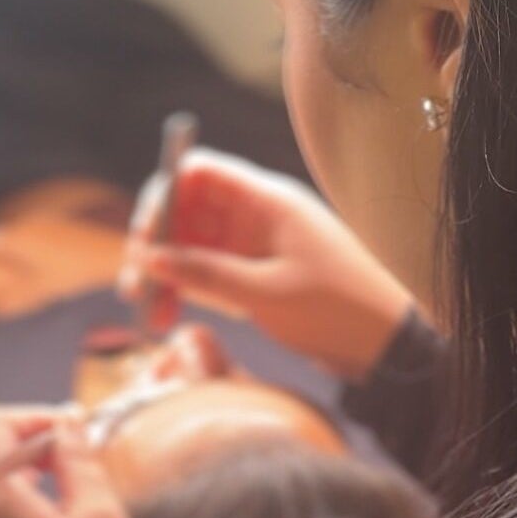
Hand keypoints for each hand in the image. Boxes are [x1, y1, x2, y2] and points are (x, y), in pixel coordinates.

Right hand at [0, 219, 123, 319]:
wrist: (115, 255)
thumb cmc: (77, 276)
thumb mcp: (40, 293)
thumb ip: (11, 300)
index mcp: (16, 238)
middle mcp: (26, 223)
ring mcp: (43, 220)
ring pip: (8, 235)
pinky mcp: (58, 224)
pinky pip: (26, 234)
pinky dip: (14, 249)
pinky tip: (19, 265)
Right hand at [119, 148, 413, 378]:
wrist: (382, 345)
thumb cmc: (337, 308)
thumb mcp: (267, 291)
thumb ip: (206, 273)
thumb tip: (149, 256)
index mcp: (265, 200)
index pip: (200, 173)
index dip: (164, 195)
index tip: (144, 235)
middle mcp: (253, 216)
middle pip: (185, 210)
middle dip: (154, 243)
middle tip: (134, 281)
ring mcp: (249, 246)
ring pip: (188, 246)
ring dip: (162, 273)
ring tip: (146, 310)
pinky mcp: (249, 276)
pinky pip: (202, 274)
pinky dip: (181, 291)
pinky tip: (163, 315)